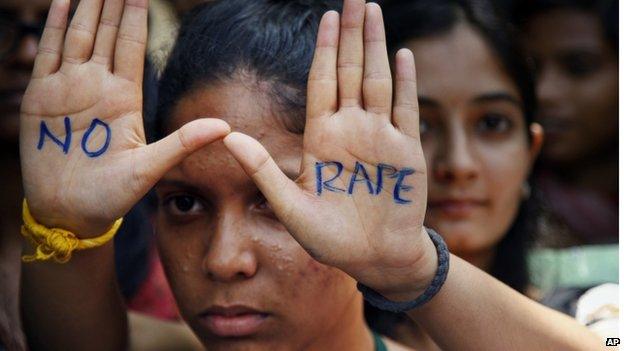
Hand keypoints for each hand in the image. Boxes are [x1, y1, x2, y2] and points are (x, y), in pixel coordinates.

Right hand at [20, 0, 229, 236]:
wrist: (71, 212)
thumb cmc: (112, 194)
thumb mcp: (151, 167)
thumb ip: (183, 142)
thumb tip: (226, 127)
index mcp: (124, 98)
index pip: (131, 46)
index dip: (136, 18)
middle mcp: (98, 87)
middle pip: (105, 33)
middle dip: (111, 3)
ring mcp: (69, 89)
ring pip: (78, 36)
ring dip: (84, 7)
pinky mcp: (41, 98)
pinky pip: (48, 54)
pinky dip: (53, 28)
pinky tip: (62, 2)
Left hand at [224, 0, 436, 297]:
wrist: (374, 258)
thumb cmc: (331, 239)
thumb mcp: (290, 208)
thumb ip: (262, 171)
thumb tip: (227, 136)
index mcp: (322, 138)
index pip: (322, 82)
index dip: (324, 50)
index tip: (325, 17)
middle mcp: (350, 129)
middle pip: (350, 71)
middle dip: (351, 34)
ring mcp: (380, 137)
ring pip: (378, 80)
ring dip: (375, 46)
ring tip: (372, 11)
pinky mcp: (406, 151)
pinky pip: (406, 108)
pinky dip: (405, 82)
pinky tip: (403, 54)